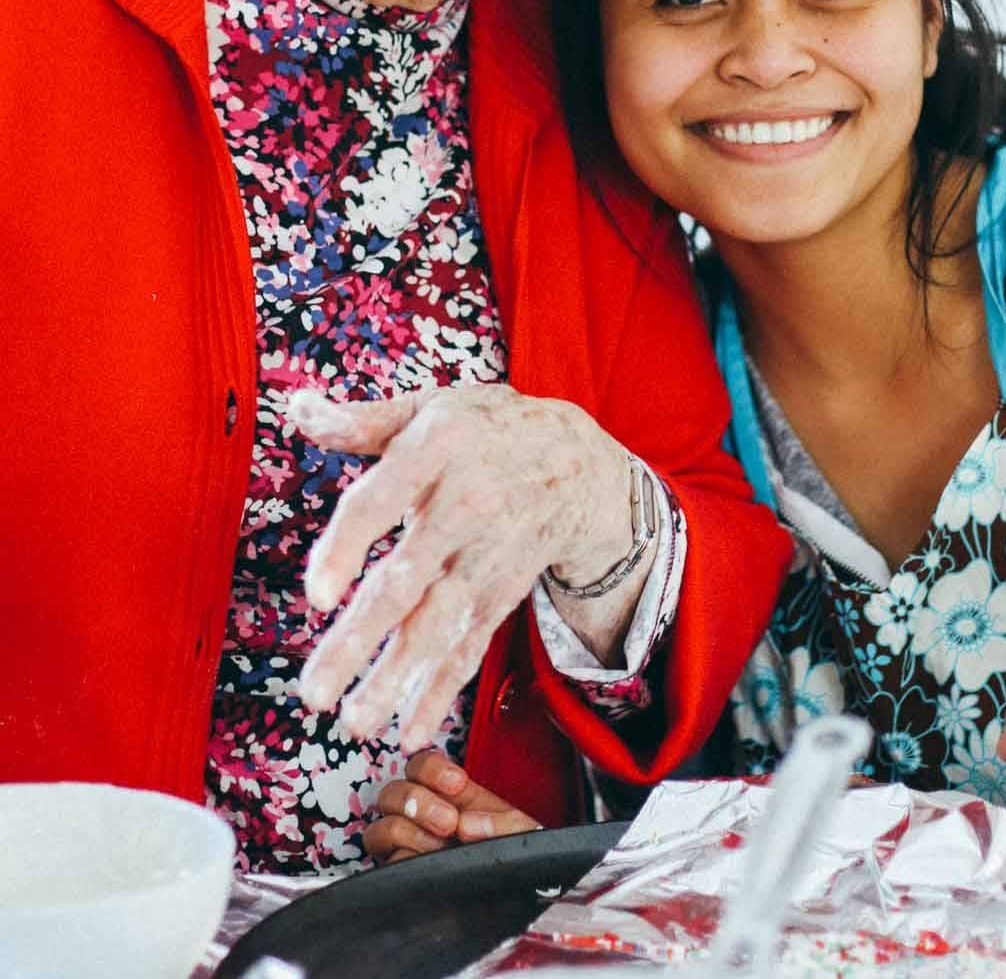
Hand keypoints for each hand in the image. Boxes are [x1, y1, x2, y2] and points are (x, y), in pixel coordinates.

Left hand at [290, 385, 632, 742]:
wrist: (577, 461)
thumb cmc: (486, 429)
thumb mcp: (430, 407)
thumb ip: (360, 419)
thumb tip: (297, 407)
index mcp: (435, 452)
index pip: (380, 503)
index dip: (347, 548)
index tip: (316, 597)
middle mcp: (462, 508)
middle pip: (406, 581)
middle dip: (360, 640)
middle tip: (314, 691)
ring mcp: (485, 557)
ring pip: (438, 624)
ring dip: (396, 678)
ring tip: (353, 723)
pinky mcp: (502, 592)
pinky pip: (471, 645)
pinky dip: (443, 689)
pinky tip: (410, 728)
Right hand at [362, 750, 540, 862]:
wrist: (522, 901)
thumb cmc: (519, 860)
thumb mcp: (524, 835)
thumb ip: (504, 823)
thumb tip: (466, 824)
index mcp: (451, 797)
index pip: (420, 765)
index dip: (432, 769)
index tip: (458, 783)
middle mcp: (423, 819)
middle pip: (391, 792)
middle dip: (416, 801)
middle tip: (448, 823)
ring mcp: (410, 850)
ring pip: (381, 828)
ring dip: (407, 832)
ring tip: (440, 848)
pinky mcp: (404, 879)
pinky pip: (387, 864)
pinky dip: (405, 861)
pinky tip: (430, 867)